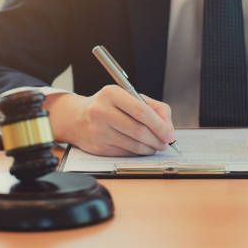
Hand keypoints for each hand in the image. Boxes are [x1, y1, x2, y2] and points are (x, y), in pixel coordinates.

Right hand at [44, 85, 174, 155]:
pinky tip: (141, 148)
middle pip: (139, 131)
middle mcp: (102, 111)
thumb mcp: (129, 97)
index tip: (170, 134)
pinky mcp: (98, 147)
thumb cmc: (109, 105)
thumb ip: (153, 107)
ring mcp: (98, 131)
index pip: (141, 111)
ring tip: (155, 145)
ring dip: (150, 148)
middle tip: (166, 142)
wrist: (77, 118)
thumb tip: (169, 128)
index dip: (160, 125)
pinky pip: (126, 153)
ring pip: (134, 145)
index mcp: (111, 93)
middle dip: (158, 139)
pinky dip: (138, 153)